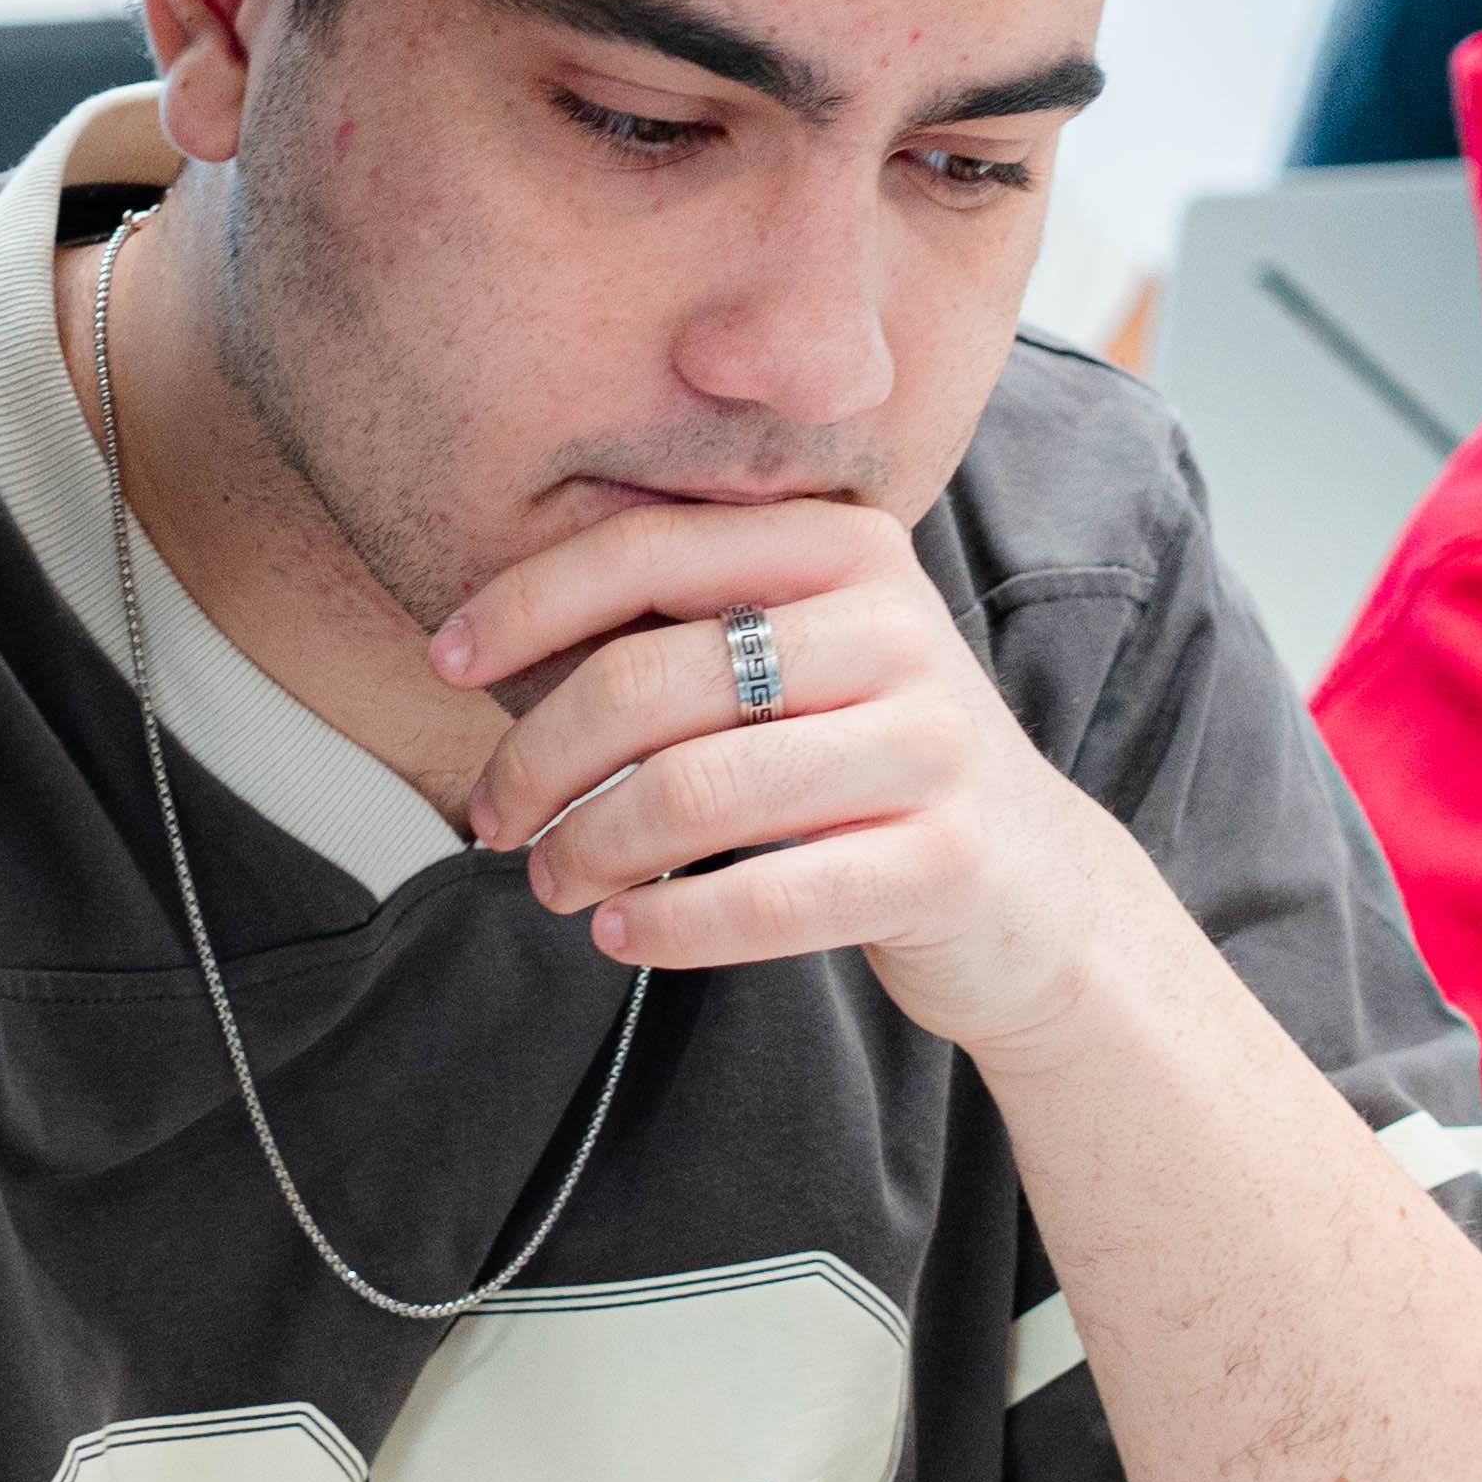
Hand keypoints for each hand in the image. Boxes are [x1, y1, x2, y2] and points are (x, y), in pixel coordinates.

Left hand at [439, 503, 1158, 1060]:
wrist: (1038, 891)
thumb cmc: (869, 768)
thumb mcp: (804, 657)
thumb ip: (690, 621)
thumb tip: (484, 632)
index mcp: (846, 545)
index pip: (649, 550)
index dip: (526, 604)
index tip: (443, 660)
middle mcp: (897, 626)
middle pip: (652, 678)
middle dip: (539, 755)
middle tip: (492, 817)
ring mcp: (930, 743)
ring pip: (693, 791)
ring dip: (586, 848)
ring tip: (551, 881)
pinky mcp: (948, 859)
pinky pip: (769, 894)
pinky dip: (669, 923)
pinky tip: (620, 935)